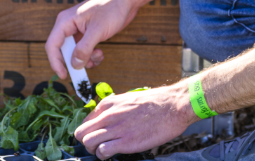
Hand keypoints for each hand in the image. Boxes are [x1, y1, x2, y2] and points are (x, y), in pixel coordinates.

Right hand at [45, 0, 138, 78]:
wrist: (127, 0)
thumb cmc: (111, 8)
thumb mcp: (97, 30)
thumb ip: (84, 48)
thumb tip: (74, 64)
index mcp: (65, 21)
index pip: (52, 45)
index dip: (55, 62)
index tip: (64, 75)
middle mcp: (69, 26)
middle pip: (63, 51)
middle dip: (74, 62)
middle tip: (83, 72)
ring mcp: (79, 30)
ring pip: (75, 53)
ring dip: (86, 59)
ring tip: (98, 56)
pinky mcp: (88, 34)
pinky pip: (84, 50)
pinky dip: (92, 56)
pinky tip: (101, 53)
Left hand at [75, 83, 196, 158]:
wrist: (172, 105)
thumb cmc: (154, 103)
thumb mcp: (127, 99)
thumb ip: (114, 109)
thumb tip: (106, 119)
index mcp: (108, 104)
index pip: (85, 121)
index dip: (89, 131)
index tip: (97, 136)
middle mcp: (108, 115)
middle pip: (81, 133)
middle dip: (86, 142)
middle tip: (98, 145)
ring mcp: (116, 128)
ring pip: (88, 142)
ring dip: (94, 150)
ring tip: (105, 150)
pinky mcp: (125, 142)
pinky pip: (102, 151)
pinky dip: (103, 156)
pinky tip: (112, 154)